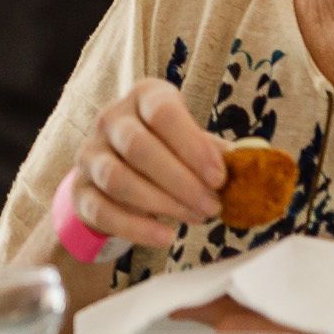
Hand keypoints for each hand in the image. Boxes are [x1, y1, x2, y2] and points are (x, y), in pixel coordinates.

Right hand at [66, 78, 228, 247]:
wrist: (116, 169)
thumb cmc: (164, 150)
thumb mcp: (191, 142)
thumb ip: (216, 152)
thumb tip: (254, 163)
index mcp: (144, 97)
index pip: (163, 113)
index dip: (193, 146)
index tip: (219, 178)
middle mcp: (111, 119)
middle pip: (138, 147)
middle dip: (181, 182)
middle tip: (212, 206)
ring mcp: (90, 154)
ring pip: (118, 179)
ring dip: (161, 204)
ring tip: (194, 218)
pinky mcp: (79, 190)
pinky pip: (102, 210)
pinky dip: (136, 227)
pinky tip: (165, 236)